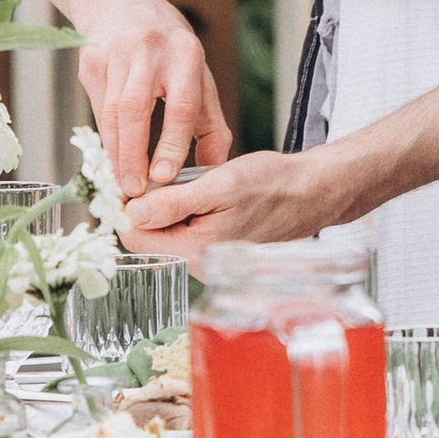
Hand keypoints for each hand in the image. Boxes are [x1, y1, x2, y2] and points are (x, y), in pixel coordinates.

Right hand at [77, 4, 232, 196]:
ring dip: (116, 152)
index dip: (171, 143)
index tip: (165, 176)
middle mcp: (150, 50)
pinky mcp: (91, 62)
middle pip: (136, 110)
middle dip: (134, 155)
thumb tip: (213, 170)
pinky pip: (99, 109)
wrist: (123, 4)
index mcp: (186, 53)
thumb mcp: (198, 77)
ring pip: (112, 112)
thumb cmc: (170, 52)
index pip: (180, 105)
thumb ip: (209, 124)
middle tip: (136, 191)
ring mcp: (115, 54)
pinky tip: (113, 160)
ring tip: (123, 184)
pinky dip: (107, 138)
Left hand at [120, 145, 343, 250]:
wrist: (312, 193)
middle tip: (153, 172)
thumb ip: (173, 203)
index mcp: (198, 251)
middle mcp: (200, 265)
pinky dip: (180, 212)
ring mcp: (208, 261)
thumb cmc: (273, 184)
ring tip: (180, 181)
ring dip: (162, 208)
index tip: (128, 176)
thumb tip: (131, 211)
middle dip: (143, 206)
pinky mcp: (215, 252)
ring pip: (164, 234)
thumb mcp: (219, 185)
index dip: (125, 206)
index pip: (135, 237)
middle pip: (147, 238)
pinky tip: (194, 193)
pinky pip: (182, 234)